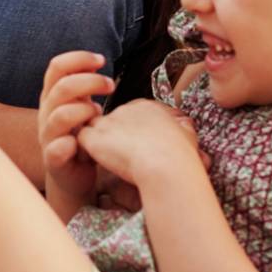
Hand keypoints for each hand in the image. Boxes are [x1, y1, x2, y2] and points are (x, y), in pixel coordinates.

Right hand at [37, 51, 113, 206]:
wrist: (73, 175)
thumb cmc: (82, 135)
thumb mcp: (81, 105)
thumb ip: (85, 85)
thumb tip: (98, 59)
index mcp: (52, 96)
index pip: (57, 67)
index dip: (78, 59)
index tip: (101, 60)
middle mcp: (46, 112)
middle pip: (62, 87)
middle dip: (90, 82)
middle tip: (111, 86)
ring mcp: (47, 136)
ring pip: (60, 116)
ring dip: (84, 111)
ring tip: (99, 116)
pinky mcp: (53, 160)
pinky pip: (55, 150)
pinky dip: (68, 144)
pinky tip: (79, 143)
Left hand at [75, 99, 199, 184]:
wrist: (166, 165)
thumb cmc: (181, 157)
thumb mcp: (188, 135)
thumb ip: (182, 128)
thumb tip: (183, 127)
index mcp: (148, 107)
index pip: (131, 114)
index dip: (130, 131)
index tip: (136, 146)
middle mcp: (125, 109)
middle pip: (112, 120)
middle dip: (113, 136)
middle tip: (120, 155)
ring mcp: (108, 122)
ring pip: (95, 127)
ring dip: (99, 142)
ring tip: (106, 160)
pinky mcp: (94, 137)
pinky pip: (82, 139)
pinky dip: (86, 151)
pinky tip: (96, 163)